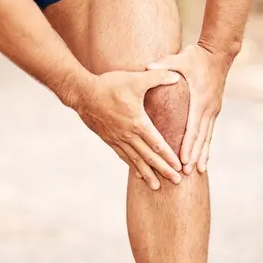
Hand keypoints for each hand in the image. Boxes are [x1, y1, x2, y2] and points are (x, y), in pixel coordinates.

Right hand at [71, 69, 183, 189]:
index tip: (179, 167)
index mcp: (138, 122)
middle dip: (163, 170)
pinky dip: (131, 165)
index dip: (169, 156)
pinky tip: (137, 172)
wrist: (83, 93)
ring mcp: (117, 139)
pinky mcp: (108, 138)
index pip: (157, 144)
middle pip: (149, 157)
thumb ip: (158, 77)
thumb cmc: (110, 85)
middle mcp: (128, 134)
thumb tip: (177, 76)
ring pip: (135, 160)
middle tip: (176, 182)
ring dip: (147, 174)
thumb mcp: (136, 79)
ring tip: (156, 186)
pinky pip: (122, 155)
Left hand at [147, 43, 232, 174]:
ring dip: (202, 154)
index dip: (188, 144)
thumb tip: (149, 66)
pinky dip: (206, 145)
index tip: (183, 159)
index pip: (193, 127)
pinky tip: (203, 158)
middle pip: (201, 137)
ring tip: (197, 171)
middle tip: (187, 172)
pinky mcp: (213, 110)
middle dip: (194, 155)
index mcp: (200, 100)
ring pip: (207, 137)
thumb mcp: (180, 59)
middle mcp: (208, 108)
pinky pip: (209, 131)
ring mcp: (213, 110)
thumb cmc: (196, 57)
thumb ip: (165, 65)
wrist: (218, 54)